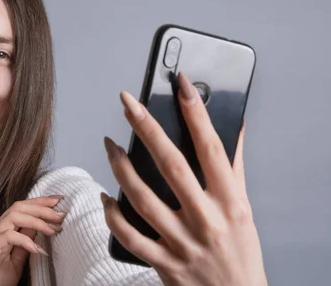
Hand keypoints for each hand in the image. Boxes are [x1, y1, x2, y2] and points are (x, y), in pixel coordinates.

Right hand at [0, 195, 66, 285]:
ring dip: (36, 220)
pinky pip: (8, 236)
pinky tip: (37, 249)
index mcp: (2, 230)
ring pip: (13, 216)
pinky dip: (25, 240)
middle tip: (61, 214)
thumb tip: (39, 227)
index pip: (22, 208)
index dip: (40, 201)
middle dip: (42, 207)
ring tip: (52, 230)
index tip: (59, 200)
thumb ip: (26, 243)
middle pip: (19, 206)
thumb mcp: (17, 261)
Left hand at [102, 72, 266, 285]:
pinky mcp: (164, 263)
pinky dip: (113, 214)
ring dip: (121, 167)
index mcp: (230, 203)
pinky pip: (130, 236)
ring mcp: (183, 244)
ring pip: (143, 199)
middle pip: (171, 167)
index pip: (212, 150)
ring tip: (108, 143)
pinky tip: (105, 195)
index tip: (180, 84)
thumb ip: (234, 170)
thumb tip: (231, 128)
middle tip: (128, 103)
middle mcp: (207, 221)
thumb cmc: (241, 252)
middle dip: (147, 129)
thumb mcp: (243, 210)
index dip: (196, 114)